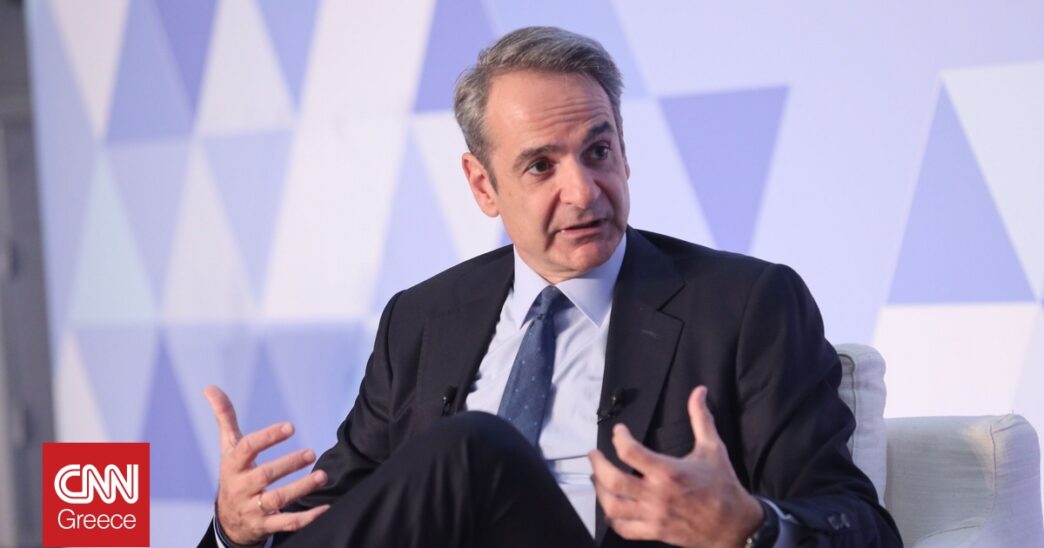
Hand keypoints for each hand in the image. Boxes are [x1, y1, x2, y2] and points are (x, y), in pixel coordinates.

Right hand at [204, 386, 330, 544]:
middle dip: (288, 464)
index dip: (268, 437)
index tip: (291, 426)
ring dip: (301, 488)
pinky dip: (307, 517)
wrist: (228, 521)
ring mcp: (253, 508)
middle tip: (311, 453)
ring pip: (277, 500)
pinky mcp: (265, 526)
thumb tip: (210, 387)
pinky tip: (325, 507)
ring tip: (323, 476)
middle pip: (264, 475)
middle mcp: (241, 487)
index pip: (247, 449)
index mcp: (233, 466)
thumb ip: (225, 418)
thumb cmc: (234, 475)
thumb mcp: (228, 448)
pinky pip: (287, 523)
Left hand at [588, 386, 762, 546]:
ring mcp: (653, 516)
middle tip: (594, 454)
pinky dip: (612, 518)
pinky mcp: (654, 531)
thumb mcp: (713, 448)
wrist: (735, 525)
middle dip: (597, 465)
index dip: (619, 437)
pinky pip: (624, 528)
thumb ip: (701, 418)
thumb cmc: (723, 485)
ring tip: (597, 478)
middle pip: (612, 480)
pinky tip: (610, 507)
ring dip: (600, 490)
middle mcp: (656, 494)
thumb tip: (699, 391)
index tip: (619, 431)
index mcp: (668, 472)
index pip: (630, 451)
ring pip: (613, 505)